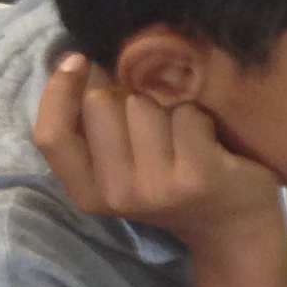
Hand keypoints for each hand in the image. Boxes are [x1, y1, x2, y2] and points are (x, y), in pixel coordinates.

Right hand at [34, 52, 283, 258]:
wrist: (234, 226)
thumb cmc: (172, 184)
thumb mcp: (120, 169)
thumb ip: (93, 131)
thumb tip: (75, 64)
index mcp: (87, 194)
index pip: (52, 137)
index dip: (57, 92)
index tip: (77, 60)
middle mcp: (116, 194)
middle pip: (100, 104)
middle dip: (125, 96)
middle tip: (153, 122)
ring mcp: (156, 187)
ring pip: (144, 104)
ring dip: (166, 108)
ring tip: (182, 138)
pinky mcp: (196, 176)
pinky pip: (186, 113)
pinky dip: (198, 117)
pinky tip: (209, 143)